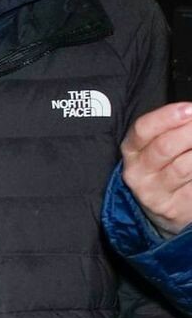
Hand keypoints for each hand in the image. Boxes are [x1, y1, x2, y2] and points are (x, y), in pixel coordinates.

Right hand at [121, 101, 191, 237]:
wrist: (165, 207)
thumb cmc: (166, 166)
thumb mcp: (159, 142)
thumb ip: (173, 127)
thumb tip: (191, 113)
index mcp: (132, 150)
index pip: (142, 129)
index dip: (167, 117)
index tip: (190, 109)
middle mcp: (137, 173)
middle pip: (164, 147)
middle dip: (190, 132)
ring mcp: (153, 194)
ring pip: (183, 167)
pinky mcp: (172, 209)